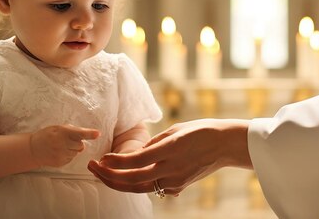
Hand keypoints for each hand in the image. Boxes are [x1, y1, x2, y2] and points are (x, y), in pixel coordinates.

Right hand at [30, 124, 99, 166]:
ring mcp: (61, 155)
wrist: (33, 149)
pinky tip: (59, 152)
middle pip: (81, 145)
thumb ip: (72, 130)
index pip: (79, 133)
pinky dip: (68, 155)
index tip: (98, 134)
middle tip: (67, 140)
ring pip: (77, 152)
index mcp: (63, 132)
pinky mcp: (60, 162)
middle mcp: (63, 144)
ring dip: (72, 149)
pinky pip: (71, 158)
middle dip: (77, 142)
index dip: (89, 134)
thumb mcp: (58, 128)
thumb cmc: (47, 135)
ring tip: (61, 146)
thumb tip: (88, 134)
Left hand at [87, 119, 250, 195]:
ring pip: (139, 188)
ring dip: (118, 182)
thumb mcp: (175, 130)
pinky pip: (152, 187)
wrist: (226, 145)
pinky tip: (125, 176)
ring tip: (102, 173)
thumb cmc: (201, 131)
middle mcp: (170, 169)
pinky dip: (136, 183)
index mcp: (169, 151)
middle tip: (92, 167)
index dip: (113, 162)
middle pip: (132, 180)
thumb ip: (154, 143)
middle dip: (108, 175)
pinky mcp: (178, 186)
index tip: (100, 159)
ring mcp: (174, 181)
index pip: (134, 161)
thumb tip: (137, 153)